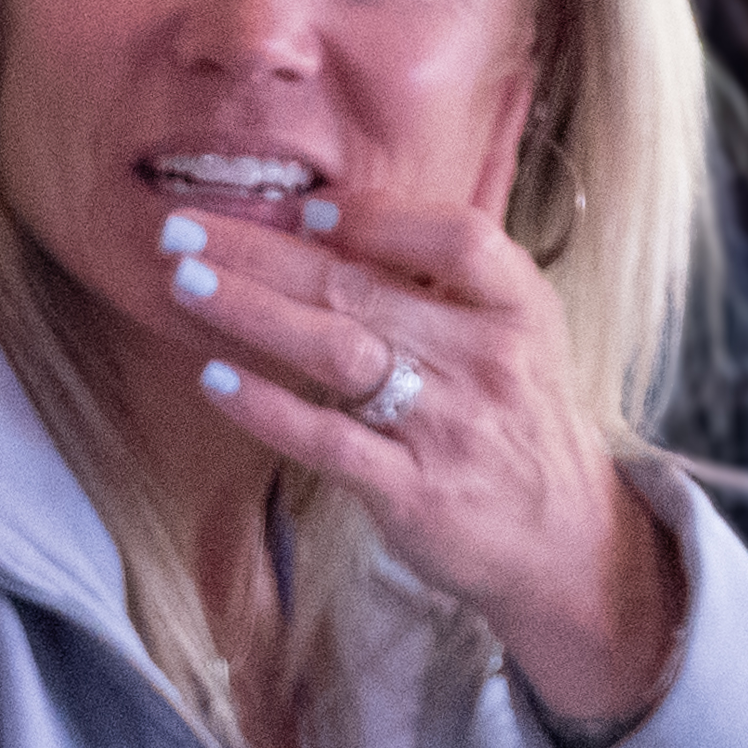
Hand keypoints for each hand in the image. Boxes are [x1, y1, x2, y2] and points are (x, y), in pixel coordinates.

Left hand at [150, 189, 672, 723]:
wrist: (566, 539)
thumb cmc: (517, 421)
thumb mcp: (516, 335)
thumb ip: (445, 280)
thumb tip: (334, 221)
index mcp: (517, 308)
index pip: (455, 237)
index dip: (377, 216)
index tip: (303, 209)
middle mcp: (484, 360)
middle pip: (361, 286)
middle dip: (262, 250)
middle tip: (182, 226)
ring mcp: (446, 426)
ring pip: (336, 351)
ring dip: (252, 311)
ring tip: (184, 281)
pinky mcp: (412, 490)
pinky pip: (327, 440)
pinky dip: (267, 407)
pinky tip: (212, 379)